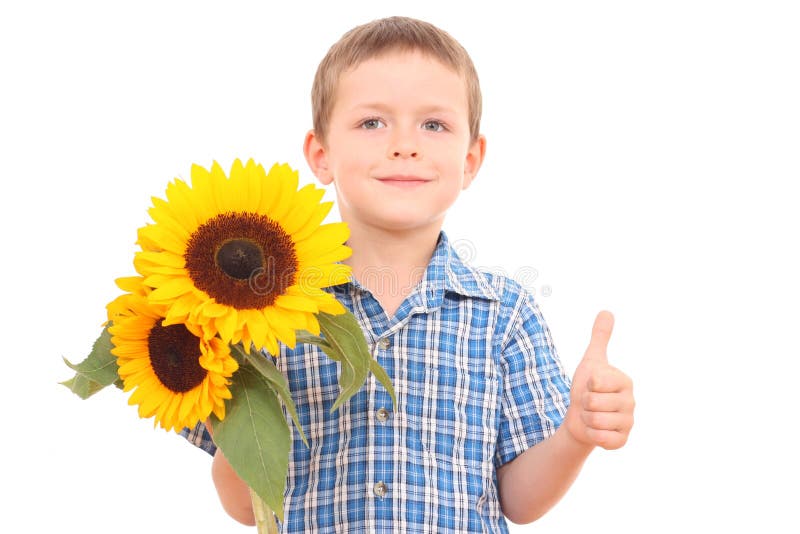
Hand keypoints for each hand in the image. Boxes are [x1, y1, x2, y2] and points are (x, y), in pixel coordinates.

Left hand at [564, 311, 633, 449]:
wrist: (580, 416)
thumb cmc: (587, 387)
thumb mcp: (591, 360)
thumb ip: (600, 337)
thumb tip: (606, 311)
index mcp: (625, 381)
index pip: (596, 381)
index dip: (586, 384)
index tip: (591, 386)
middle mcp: (631, 402)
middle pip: (593, 402)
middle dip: (584, 403)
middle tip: (589, 403)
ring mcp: (629, 423)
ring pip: (595, 421)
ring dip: (586, 419)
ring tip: (591, 415)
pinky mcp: (622, 441)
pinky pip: (601, 438)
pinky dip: (592, 435)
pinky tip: (596, 430)